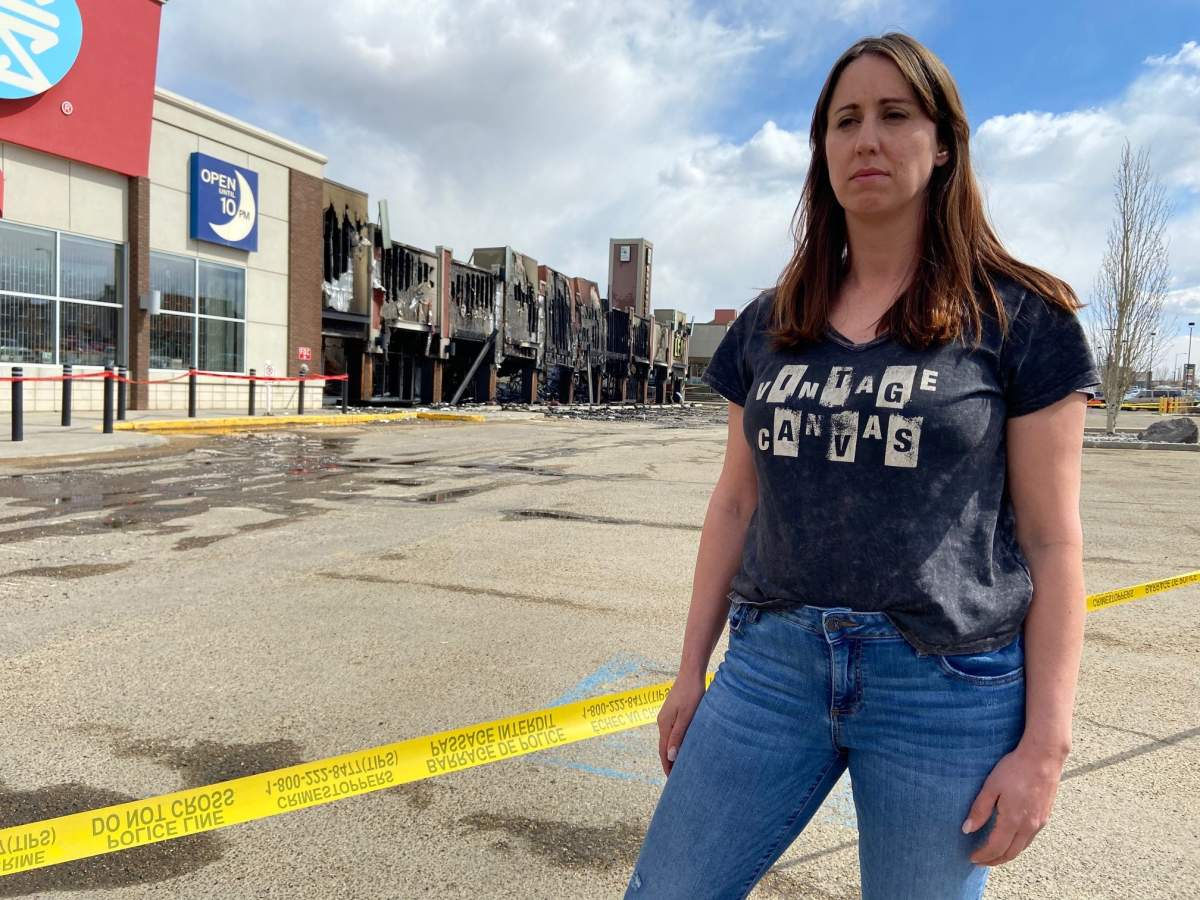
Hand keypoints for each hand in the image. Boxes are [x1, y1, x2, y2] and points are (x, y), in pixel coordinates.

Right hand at [657, 674, 705, 775]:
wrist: (691, 674)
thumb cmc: (692, 695)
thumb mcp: (686, 717)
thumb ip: (678, 736)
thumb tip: (671, 756)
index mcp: (664, 725)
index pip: (663, 751)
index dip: (667, 766)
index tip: (672, 780)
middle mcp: (662, 721)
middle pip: (664, 746)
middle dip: (668, 762)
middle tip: (676, 777)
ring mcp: (667, 716)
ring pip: (668, 739)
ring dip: (672, 752)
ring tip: (680, 765)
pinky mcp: (673, 712)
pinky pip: (672, 731)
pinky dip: (675, 742)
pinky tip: (683, 745)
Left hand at [963, 743, 1065, 865]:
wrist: (1043, 757)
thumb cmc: (1014, 769)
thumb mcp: (991, 786)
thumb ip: (979, 810)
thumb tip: (967, 829)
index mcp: (1013, 820)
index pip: (996, 847)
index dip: (983, 855)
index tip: (972, 858)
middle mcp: (1029, 826)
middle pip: (1010, 853)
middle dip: (994, 860)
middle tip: (980, 861)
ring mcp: (1039, 822)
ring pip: (1021, 848)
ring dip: (1006, 854)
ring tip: (993, 854)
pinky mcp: (1044, 816)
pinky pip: (1029, 839)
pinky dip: (1017, 845)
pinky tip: (1009, 840)